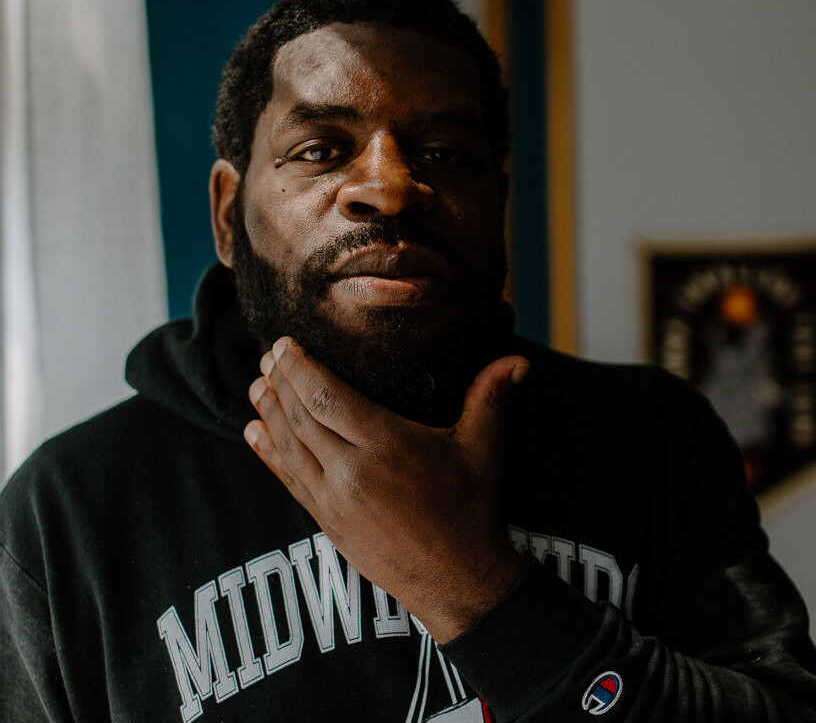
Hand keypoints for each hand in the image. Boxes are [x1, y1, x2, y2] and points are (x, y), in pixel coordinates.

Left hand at [244, 336, 529, 642]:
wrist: (456, 581)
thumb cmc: (470, 510)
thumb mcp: (483, 449)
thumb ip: (490, 397)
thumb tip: (519, 361)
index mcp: (387, 446)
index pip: (328, 397)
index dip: (300, 368)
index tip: (284, 343)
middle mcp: (352, 472)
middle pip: (301, 417)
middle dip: (280, 382)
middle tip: (266, 354)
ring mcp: (334, 500)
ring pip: (289, 447)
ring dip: (268, 412)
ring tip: (255, 384)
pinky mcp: (326, 521)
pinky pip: (289, 479)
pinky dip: (268, 453)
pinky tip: (253, 432)